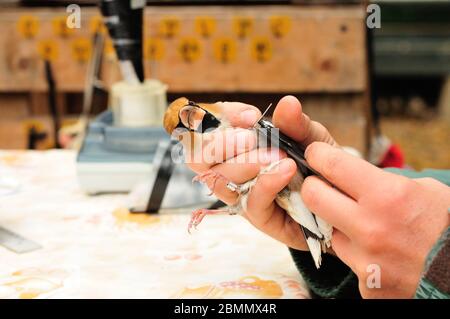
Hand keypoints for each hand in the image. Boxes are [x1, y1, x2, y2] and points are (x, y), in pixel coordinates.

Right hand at [185, 95, 337, 250]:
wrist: (340, 199)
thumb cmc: (317, 164)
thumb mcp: (309, 137)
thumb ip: (295, 123)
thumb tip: (287, 103)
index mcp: (234, 143)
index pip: (206, 126)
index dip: (221, 117)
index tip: (250, 116)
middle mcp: (230, 169)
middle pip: (197, 157)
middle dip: (221, 144)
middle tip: (251, 139)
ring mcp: (241, 194)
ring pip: (220, 180)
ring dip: (246, 164)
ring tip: (278, 156)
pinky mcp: (258, 216)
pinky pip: (250, 200)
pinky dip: (266, 182)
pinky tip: (286, 171)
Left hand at [301, 142, 449, 297]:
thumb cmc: (449, 227)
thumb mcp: (426, 191)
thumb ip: (386, 183)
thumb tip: (354, 176)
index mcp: (388, 196)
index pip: (333, 165)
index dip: (318, 155)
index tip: (314, 153)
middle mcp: (371, 228)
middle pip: (313, 197)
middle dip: (313, 187)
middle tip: (321, 185)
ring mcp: (366, 261)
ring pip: (331, 232)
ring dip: (342, 226)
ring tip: (369, 228)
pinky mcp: (367, 285)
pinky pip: (351, 261)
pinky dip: (361, 255)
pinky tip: (382, 255)